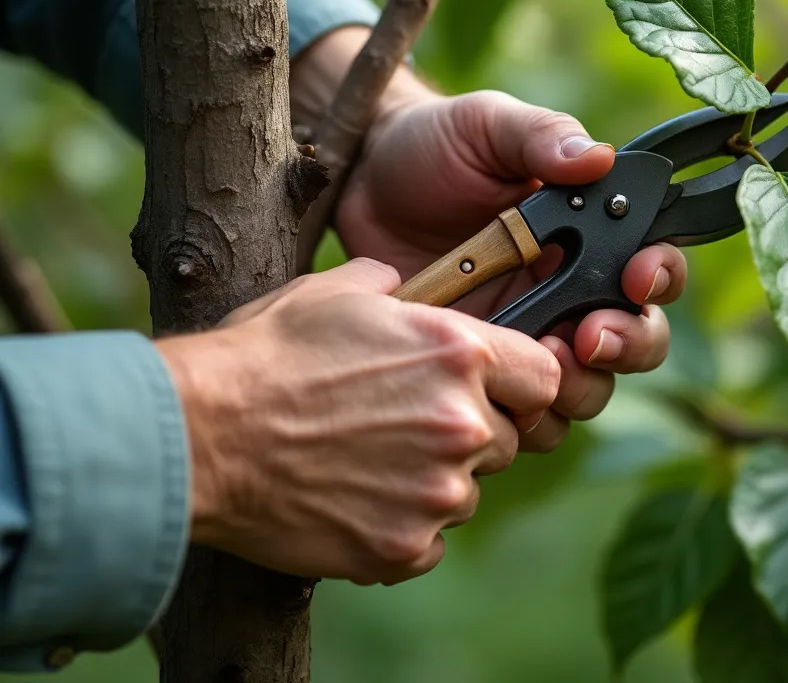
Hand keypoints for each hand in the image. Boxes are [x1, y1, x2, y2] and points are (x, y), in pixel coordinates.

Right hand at [157, 258, 559, 584]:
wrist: (200, 434)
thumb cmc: (265, 356)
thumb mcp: (336, 292)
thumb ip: (393, 284)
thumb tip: (402, 281)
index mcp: (460, 353)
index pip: (546, 377)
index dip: (521, 385)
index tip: (496, 390)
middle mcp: (463, 423)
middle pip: (507, 439)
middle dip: (469, 434)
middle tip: (405, 426)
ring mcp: (437, 491)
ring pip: (466, 492)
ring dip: (432, 482)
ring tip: (366, 462)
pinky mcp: (404, 547)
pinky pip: (429, 541)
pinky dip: (401, 528)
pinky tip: (353, 500)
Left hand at [293, 28, 686, 451]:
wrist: (361, 185)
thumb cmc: (433, 146)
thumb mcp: (487, 126)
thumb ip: (541, 136)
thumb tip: (599, 157)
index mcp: (591, 234)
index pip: (654, 266)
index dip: (659, 278)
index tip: (635, 278)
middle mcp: (573, 290)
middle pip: (638, 340)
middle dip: (626, 345)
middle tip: (587, 337)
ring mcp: (532, 334)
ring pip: (589, 387)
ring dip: (578, 386)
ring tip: (537, 365)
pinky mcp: (488, 369)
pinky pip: (527, 413)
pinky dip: (524, 416)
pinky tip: (493, 390)